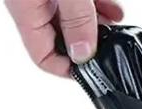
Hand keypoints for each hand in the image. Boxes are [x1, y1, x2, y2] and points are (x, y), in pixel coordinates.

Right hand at [5, 0, 124, 76]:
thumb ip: (77, 19)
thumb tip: (84, 53)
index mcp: (25, 9)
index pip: (43, 58)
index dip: (70, 68)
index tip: (95, 67)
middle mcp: (33, 3)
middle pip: (62, 39)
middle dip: (90, 42)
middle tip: (111, 43)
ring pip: (74, 19)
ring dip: (97, 24)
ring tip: (116, 22)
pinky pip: (79, 1)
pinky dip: (97, 6)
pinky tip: (113, 7)